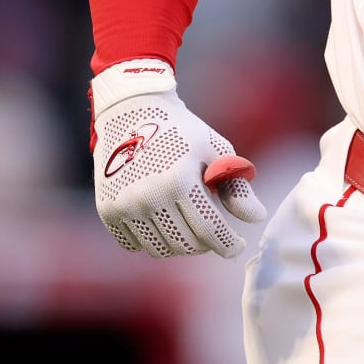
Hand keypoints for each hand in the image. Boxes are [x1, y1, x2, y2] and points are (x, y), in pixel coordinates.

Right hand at [90, 59, 266, 257]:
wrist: (132, 113)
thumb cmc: (182, 132)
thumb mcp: (215, 150)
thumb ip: (235, 187)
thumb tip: (256, 218)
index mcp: (179, 179)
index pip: (209, 229)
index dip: (228, 243)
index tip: (237, 247)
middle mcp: (148, 196)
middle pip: (186, 244)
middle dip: (206, 244)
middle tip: (214, 233)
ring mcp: (124, 205)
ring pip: (160, 250)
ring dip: (180, 245)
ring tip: (189, 227)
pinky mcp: (107, 210)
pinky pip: (133, 245)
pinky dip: (151, 241)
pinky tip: (163, 224)